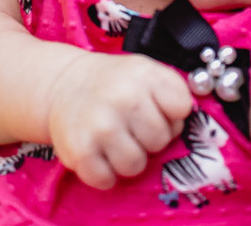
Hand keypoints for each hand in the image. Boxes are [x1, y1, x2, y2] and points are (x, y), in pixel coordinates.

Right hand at [46, 52, 192, 188]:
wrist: (63, 83)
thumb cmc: (112, 83)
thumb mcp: (144, 72)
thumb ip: (171, 91)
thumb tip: (187, 120)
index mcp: (145, 76)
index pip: (181, 108)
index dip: (171, 115)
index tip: (156, 111)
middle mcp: (124, 99)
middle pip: (159, 140)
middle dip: (148, 139)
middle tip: (131, 127)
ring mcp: (101, 126)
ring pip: (135, 165)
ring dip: (126, 158)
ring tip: (114, 141)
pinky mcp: (80, 151)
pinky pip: (106, 180)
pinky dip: (103, 173)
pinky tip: (99, 153)